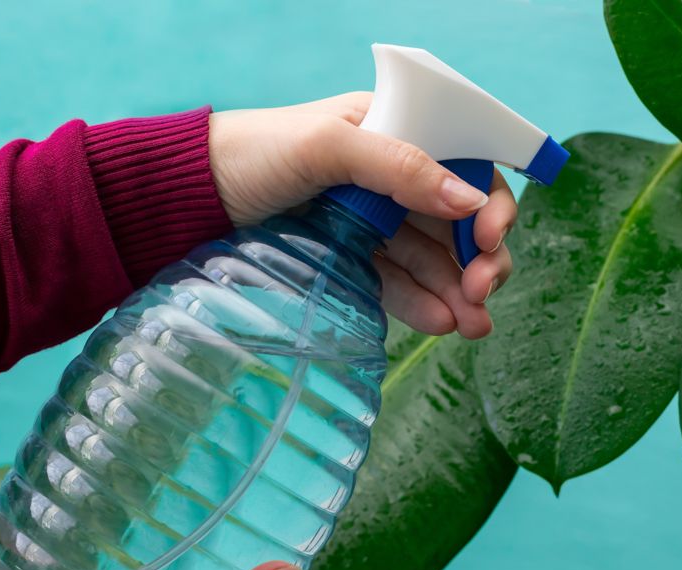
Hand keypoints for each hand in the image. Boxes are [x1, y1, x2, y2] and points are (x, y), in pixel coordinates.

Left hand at [208, 93, 515, 338]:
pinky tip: (441, 323)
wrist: (192, 198)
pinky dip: (423, 304)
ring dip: (459, 292)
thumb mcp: (327, 145)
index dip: (489, 204)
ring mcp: (376, 222)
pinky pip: (400, 283)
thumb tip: (469, 200)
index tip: (489, 238)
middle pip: (459, 221)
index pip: (466, 165)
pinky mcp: (356, 259)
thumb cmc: (254, 152)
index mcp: (398, 132)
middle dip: (481, 259)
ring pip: (435, 259)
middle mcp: (395, 177)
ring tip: (473, 326)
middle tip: (482, 294)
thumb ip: (399, 165)